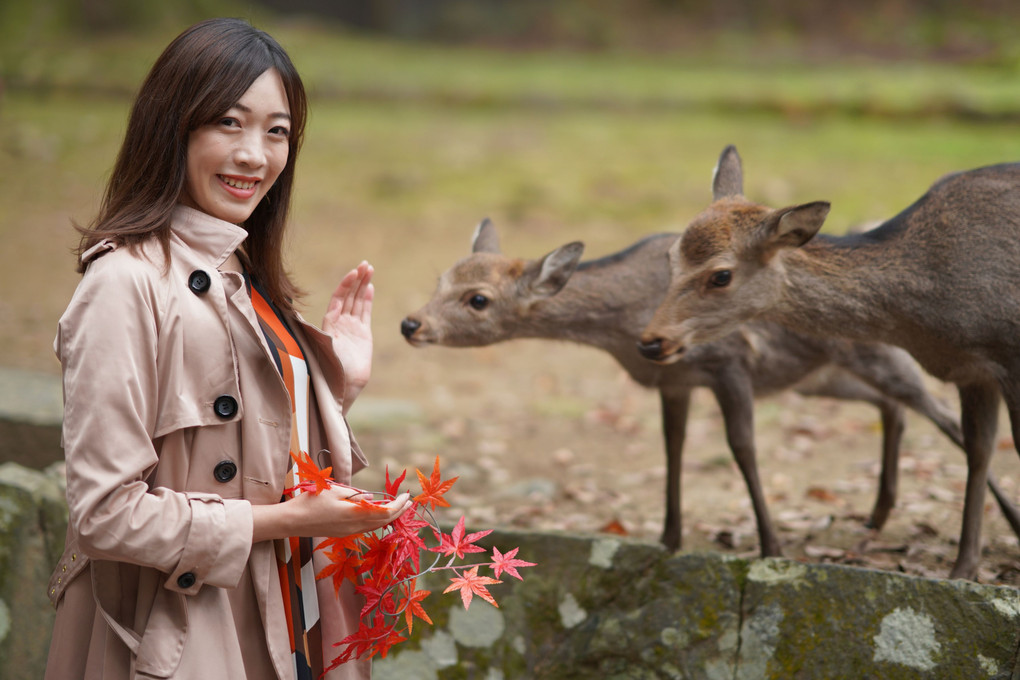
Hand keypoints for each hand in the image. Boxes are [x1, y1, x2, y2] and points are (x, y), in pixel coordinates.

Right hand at [252, 486, 412, 542]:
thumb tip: (371, 498)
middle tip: (409, 503)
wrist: (292, 521)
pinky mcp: (342, 533)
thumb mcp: (335, 491)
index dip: (399, 506)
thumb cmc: (311, 501)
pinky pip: (366, 528)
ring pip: (375, 526)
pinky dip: (376, 521)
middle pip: (383, 521)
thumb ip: (355, 495)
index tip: (407, 496)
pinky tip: (378, 514)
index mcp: (355, 514)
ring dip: (388, 517)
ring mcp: (348, 532)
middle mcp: (355, 527)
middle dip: (399, 512)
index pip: (385, 513)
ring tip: (398, 508)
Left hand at [322, 262, 373, 404]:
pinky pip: (366, 313)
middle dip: (357, 279)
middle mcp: (340, 323)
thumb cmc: (330, 368)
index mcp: (329, 323)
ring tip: (370, 269)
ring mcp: (352, 327)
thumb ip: (322, 333)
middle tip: (366, 264)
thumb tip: (307, 319)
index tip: (353, 273)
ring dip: (363, 285)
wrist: (343, 385)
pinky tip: (370, 287)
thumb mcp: (323, 348)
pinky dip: (368, 300)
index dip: (345, 285)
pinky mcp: (363, 334)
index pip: (338, 299)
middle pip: (350, 296)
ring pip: (358, 301)